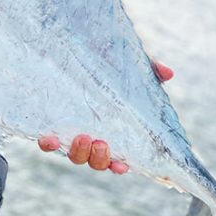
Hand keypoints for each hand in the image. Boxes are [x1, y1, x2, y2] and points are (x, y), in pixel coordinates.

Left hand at [38, 60, 173, 173]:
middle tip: (102, 144)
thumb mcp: (128, 68)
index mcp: (111, 131)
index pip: (117, 157)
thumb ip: (149, 70)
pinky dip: (49, 145)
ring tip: (83, 137)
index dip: (118, 166)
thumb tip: (168, 73)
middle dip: (100, 159)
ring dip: (79, 152)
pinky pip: (47, 143)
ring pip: (74, 156)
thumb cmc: (104, 64)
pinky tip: (50, 139)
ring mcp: (69, 132)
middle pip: (95, 161)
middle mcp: (90, 136)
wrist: (69, 49)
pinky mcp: (49, 124)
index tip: (123, 166)